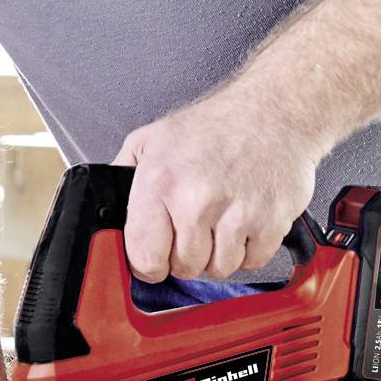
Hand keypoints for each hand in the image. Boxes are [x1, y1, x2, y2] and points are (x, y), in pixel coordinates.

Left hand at [114, 89, 320, 282]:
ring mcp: (237, 213)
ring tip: (220, 222)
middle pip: (184, 268)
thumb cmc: (216, 125)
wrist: (274, 110)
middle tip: (194, 227)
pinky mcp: (272, 222)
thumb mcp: (152, 139)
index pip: (144, 258)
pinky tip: (245, 221)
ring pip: (219, 269)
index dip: (149, 262)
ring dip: (218, 254)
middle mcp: (197, 199)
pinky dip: (249, 250)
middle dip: (186, 254)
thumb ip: (123, 175)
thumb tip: (106, 211)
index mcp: (161, 181)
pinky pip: (253, 262)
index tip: (156, 255)